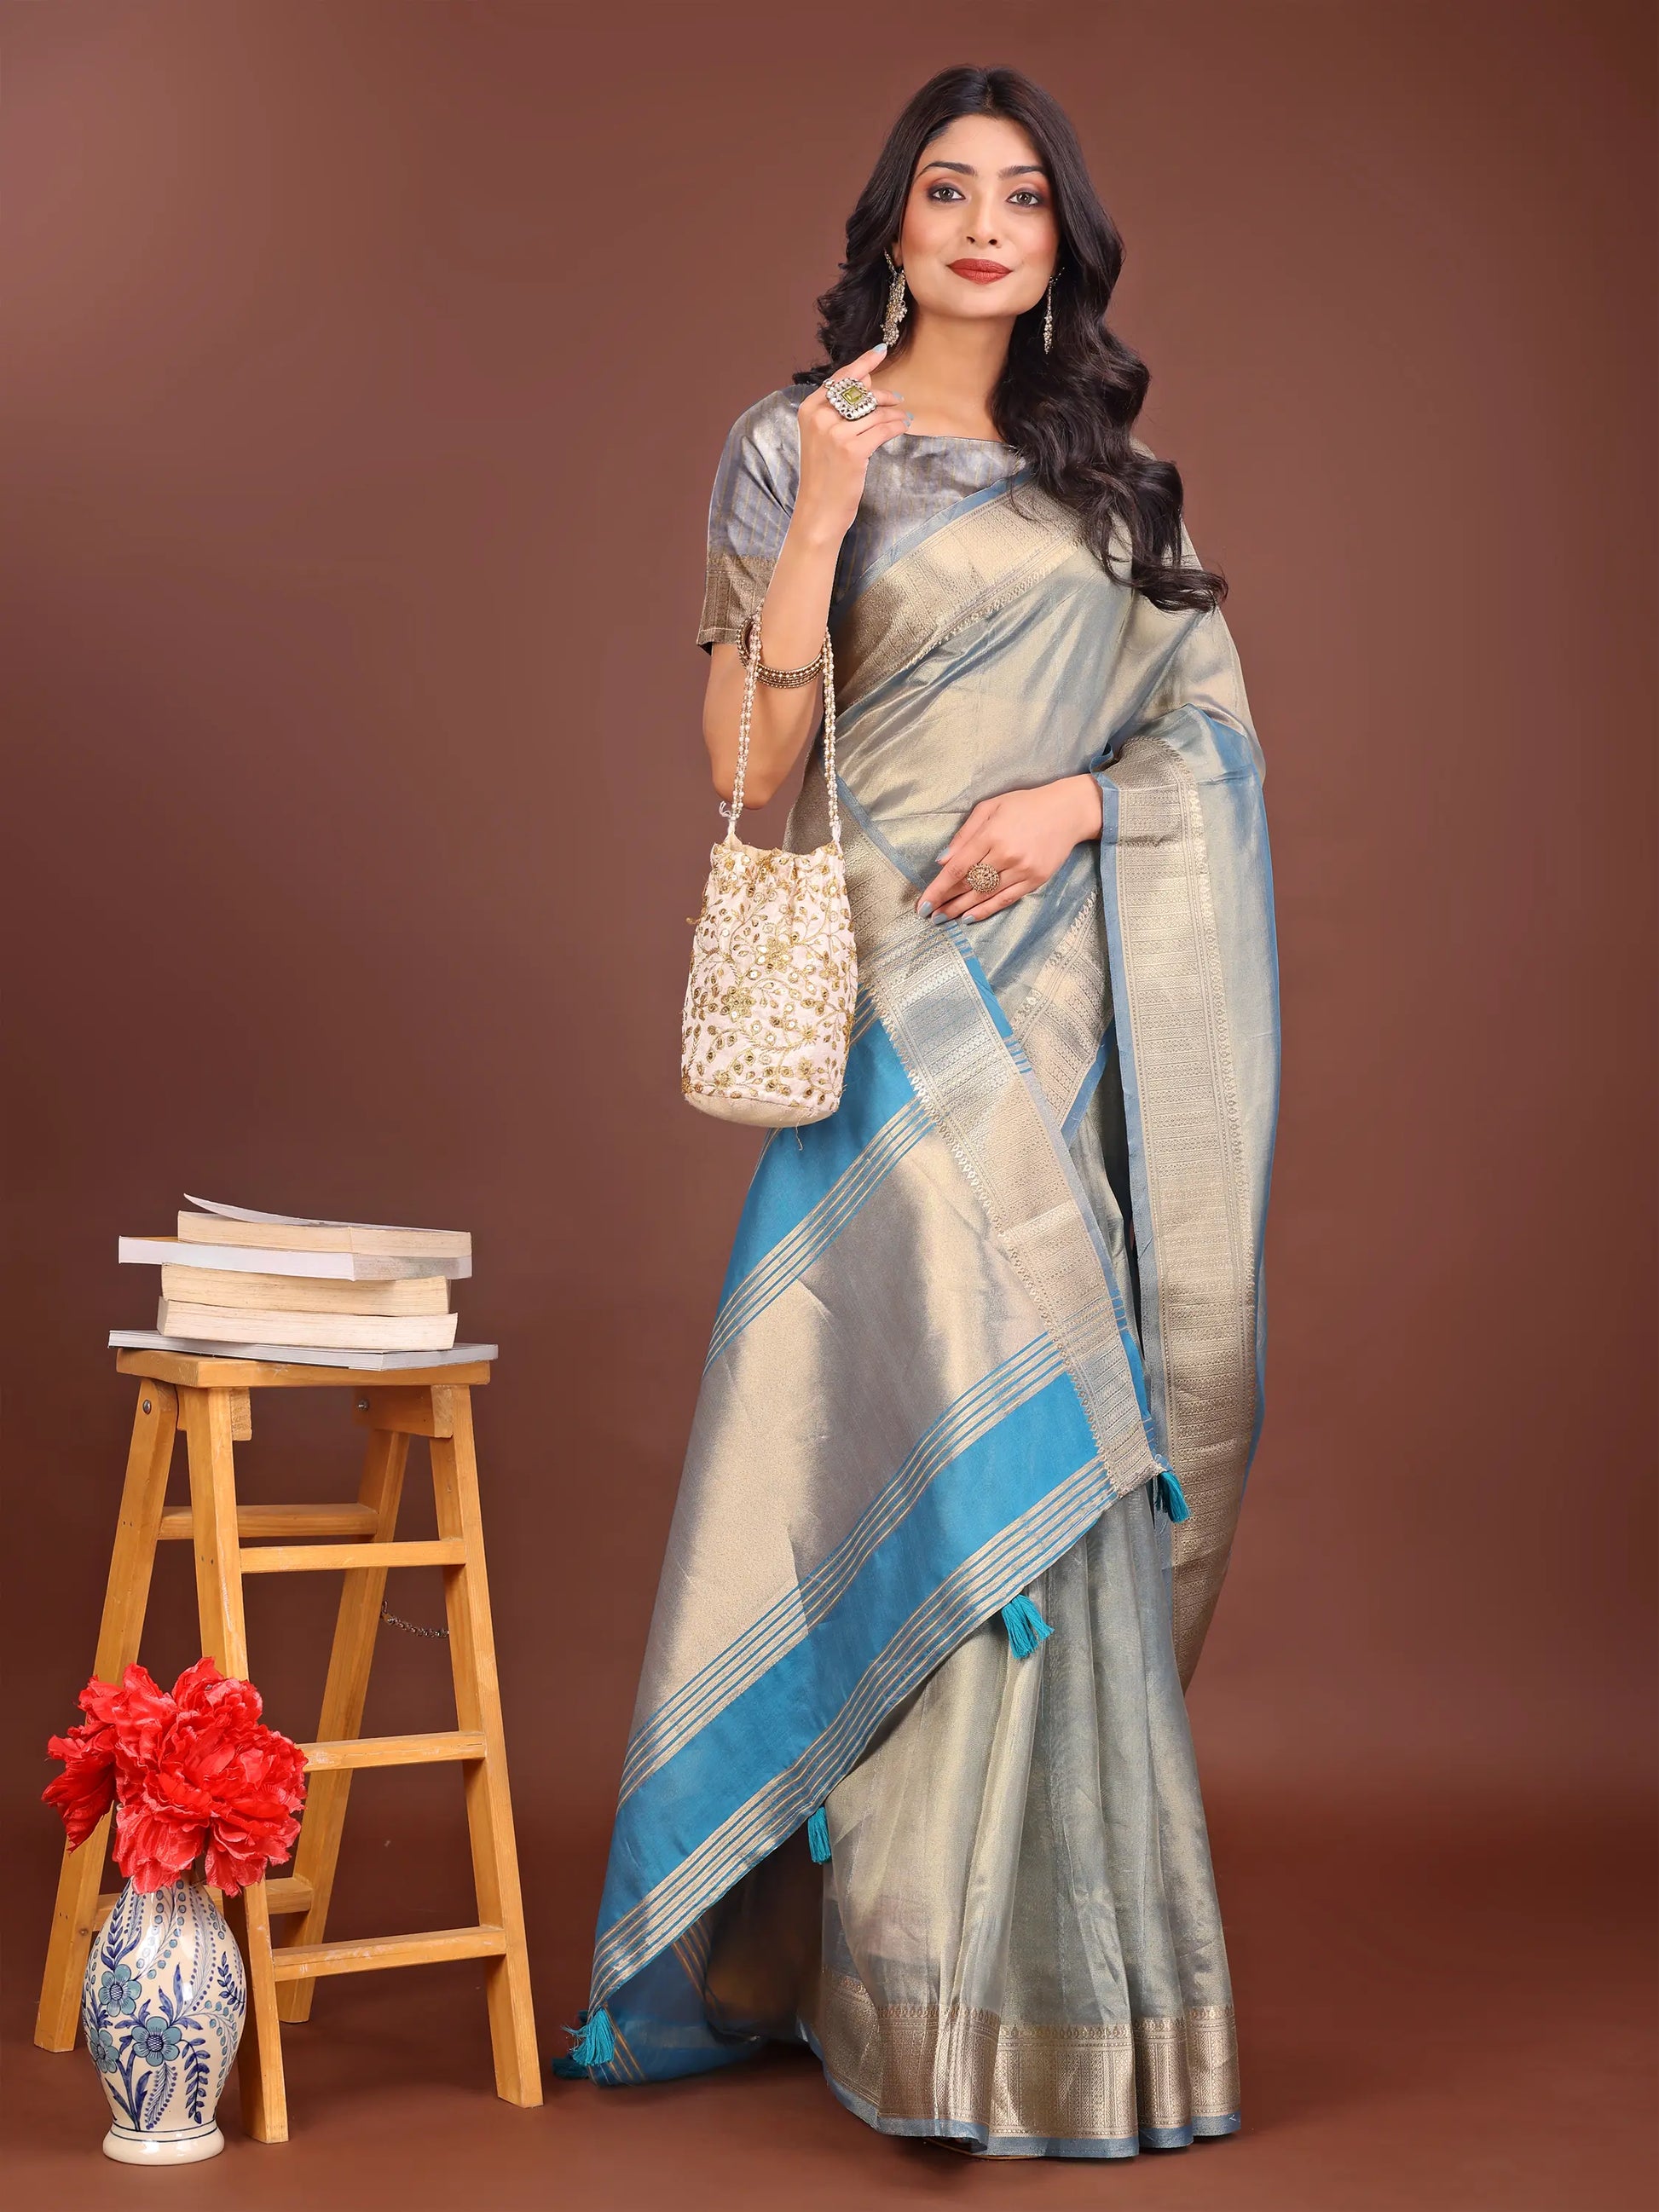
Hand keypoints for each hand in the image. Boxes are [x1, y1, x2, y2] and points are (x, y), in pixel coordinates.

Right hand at [792, 344, 912, 544]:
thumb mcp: (824, 437)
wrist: (818, 511)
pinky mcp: (852, 450)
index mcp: (809, 410)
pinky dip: (897, 426)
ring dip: (894, 413)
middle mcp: (820, 418)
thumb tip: (866, 379)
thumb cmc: (824, 474)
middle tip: (898, 399)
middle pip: (860, 392)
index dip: (863, 363)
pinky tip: (903, 426)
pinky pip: (883, 429)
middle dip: (883, 394)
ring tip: (903, 418)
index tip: (881, 351)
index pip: (841, 378)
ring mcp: (835, 434)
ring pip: (875, 412)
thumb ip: (840, 408)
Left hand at [916, 775, 1103, 922]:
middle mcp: (1007, 855)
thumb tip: (942, 860)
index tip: (922, 904)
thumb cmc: (1025, 805)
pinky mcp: (1036, 880)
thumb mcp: (990, 807)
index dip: (938, 889)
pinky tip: (969, 917)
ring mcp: (1023, 870)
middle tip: (928, 915)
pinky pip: (1006, 900)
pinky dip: (986, 910)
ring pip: (985, 896)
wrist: (1068, 811)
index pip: (958, 869)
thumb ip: (965, 834)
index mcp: (992, 834)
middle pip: (969, 885)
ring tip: (943, 919)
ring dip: (961, 910)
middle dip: (945, 902)